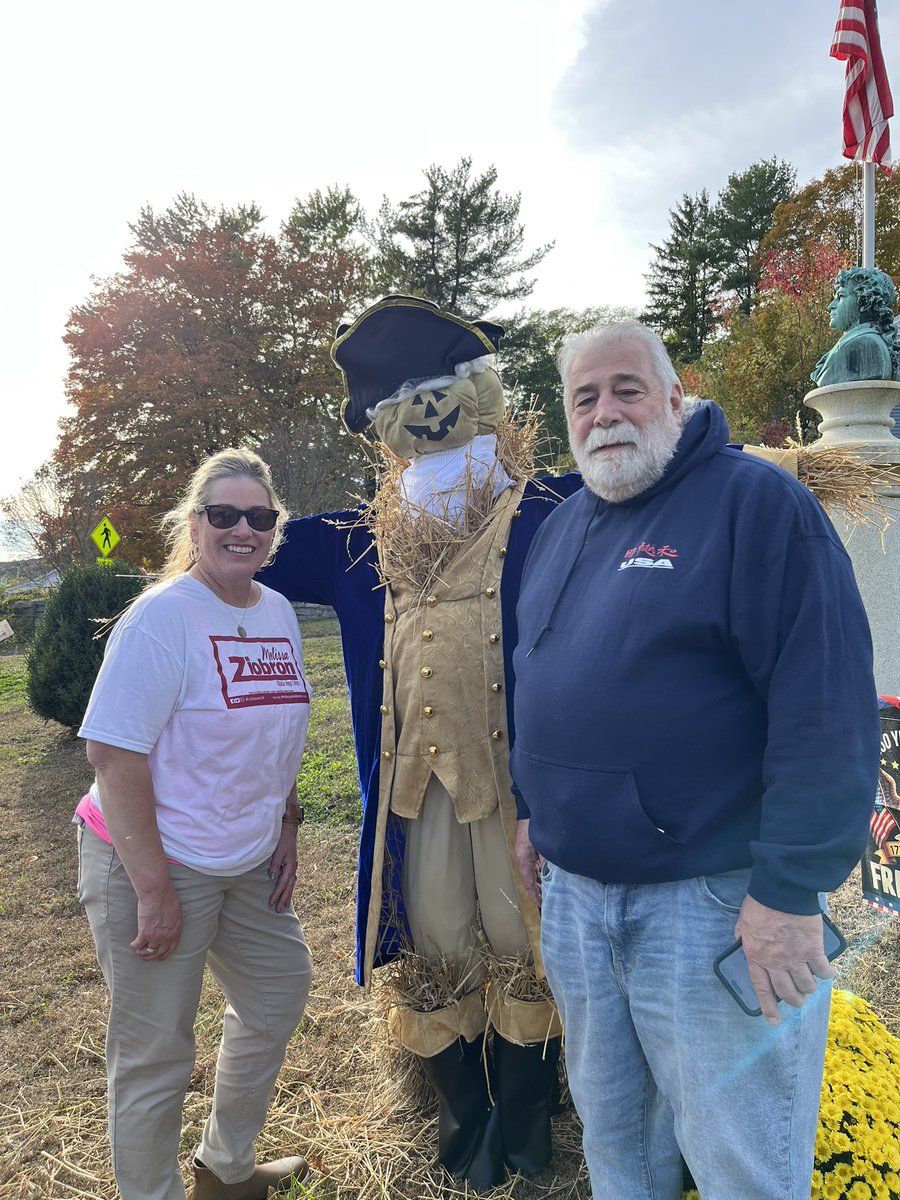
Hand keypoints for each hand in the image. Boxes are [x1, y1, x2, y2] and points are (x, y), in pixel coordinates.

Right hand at [131, 882, 182, 960]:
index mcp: (176, 931)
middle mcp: (167, 937)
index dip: (165, 954)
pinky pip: (137, 945)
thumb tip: (170, 926)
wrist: (157, 893)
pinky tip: (132, 944)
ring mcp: (156, 936)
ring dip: (142, 952)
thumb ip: (174, 922)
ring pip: (147, 951)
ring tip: (138, 951)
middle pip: (159, 952)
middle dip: (152, 956)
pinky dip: (134, 945)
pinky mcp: (144, 933)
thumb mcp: (177, 912)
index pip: (172, 948)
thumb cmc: (167, 897)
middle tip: (147, 957)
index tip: (161, 957)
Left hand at [268, 825, 298, 912]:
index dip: (277, 893)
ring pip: (291, 884)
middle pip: (289, 886)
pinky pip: (291, 880)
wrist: (289, 831)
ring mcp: (293, 867)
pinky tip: (287, 891)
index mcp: (291, 866)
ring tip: (284, 905)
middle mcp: (293, 868)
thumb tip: (272, 878)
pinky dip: (289, 888)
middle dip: (283, 898)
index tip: (271, 902)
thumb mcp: (278, 852)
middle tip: (278, 910)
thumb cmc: (283, 840)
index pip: (283, 883)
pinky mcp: (291, 865)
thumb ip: (275, 865)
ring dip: (287, 895)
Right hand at [515, 818, 543, 906]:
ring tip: (548, 891)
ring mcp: (523, 853)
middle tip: (547, 900)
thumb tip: (553, 875)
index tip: (542, 904)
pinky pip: (532, 865)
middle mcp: (521, 858)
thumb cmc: (536, 827)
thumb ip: (548, 861)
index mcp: (524, 859)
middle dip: (537, 890)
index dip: (535, 894)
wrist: (529, 810)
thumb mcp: (544, 846)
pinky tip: (546, 876)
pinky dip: (538, 872)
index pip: (528, 882)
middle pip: (528, 879)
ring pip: (530, 872)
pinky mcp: (527, 849)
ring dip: (538, 881)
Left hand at [734, 895, 833, 1025]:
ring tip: (810, 985)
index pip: (761, 989)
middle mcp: (775, 962)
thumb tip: (742, 943)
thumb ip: (743, 937)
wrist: (781, 892)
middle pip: (787, 992)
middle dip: (794, 1000)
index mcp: (756, 956)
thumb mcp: (743, 922)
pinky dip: (826, 974)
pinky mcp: (813, 950)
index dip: (768, 1007)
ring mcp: (795, 958)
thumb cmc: (760, 904)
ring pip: (806, 985)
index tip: (773, 1022)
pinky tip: (827, 972)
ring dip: (809, 988)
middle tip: (798, 1000)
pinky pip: (822, 970)